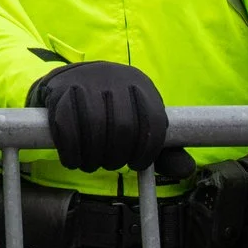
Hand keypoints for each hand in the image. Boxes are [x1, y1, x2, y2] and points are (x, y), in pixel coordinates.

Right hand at [32, 61, 168, 172]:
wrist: (67, 83)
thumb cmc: (110, 111)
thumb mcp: (139, 124)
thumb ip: (163, 150)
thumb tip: (187, 170)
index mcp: (140, 83)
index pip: (153, 120)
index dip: (147, 150)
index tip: (136, 164)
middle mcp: (115, 77)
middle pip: (123, 127)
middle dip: (117, 155)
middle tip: (111, 165)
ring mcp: (86, 81)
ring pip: (95, 129)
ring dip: (93, 157)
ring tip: (93, 164)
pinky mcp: (61, 90)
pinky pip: (68, 129)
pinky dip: (72, 152)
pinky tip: (74, 160)